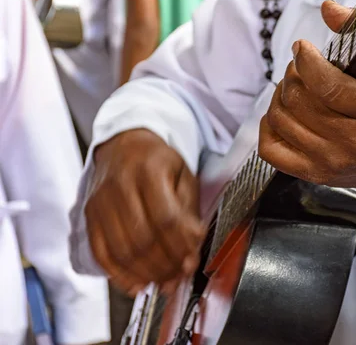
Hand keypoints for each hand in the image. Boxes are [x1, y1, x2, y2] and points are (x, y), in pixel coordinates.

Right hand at [85, 129, 205, 295]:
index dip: (180, 245)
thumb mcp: (183, 175)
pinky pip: (101, 252)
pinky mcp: (89, 214)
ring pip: (122, 249)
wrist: (123, 145)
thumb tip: (193, 246)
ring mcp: (100, 201)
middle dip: (165, 265)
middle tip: (179, 278)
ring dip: (146, 273)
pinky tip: (136, 285)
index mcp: (150, 170)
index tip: (192, 262)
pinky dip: (119, 274)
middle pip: (143, 237)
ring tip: (164, 283)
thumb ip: (189, 210)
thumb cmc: (158, 162)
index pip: (166, 217)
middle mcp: (120, 184)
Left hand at [259, 1, 355, 212]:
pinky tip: (283, 113)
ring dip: (281, 96)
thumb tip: (327, 8)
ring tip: (295, 87)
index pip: (326, 85)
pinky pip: (271, 149)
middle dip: (293, 74)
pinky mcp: (316, 175)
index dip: (305, 61)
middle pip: (299, 101)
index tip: (302, 48)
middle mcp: (353, 143)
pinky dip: (268, 126)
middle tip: (301, 67)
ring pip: (281, 120)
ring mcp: (332, 162)